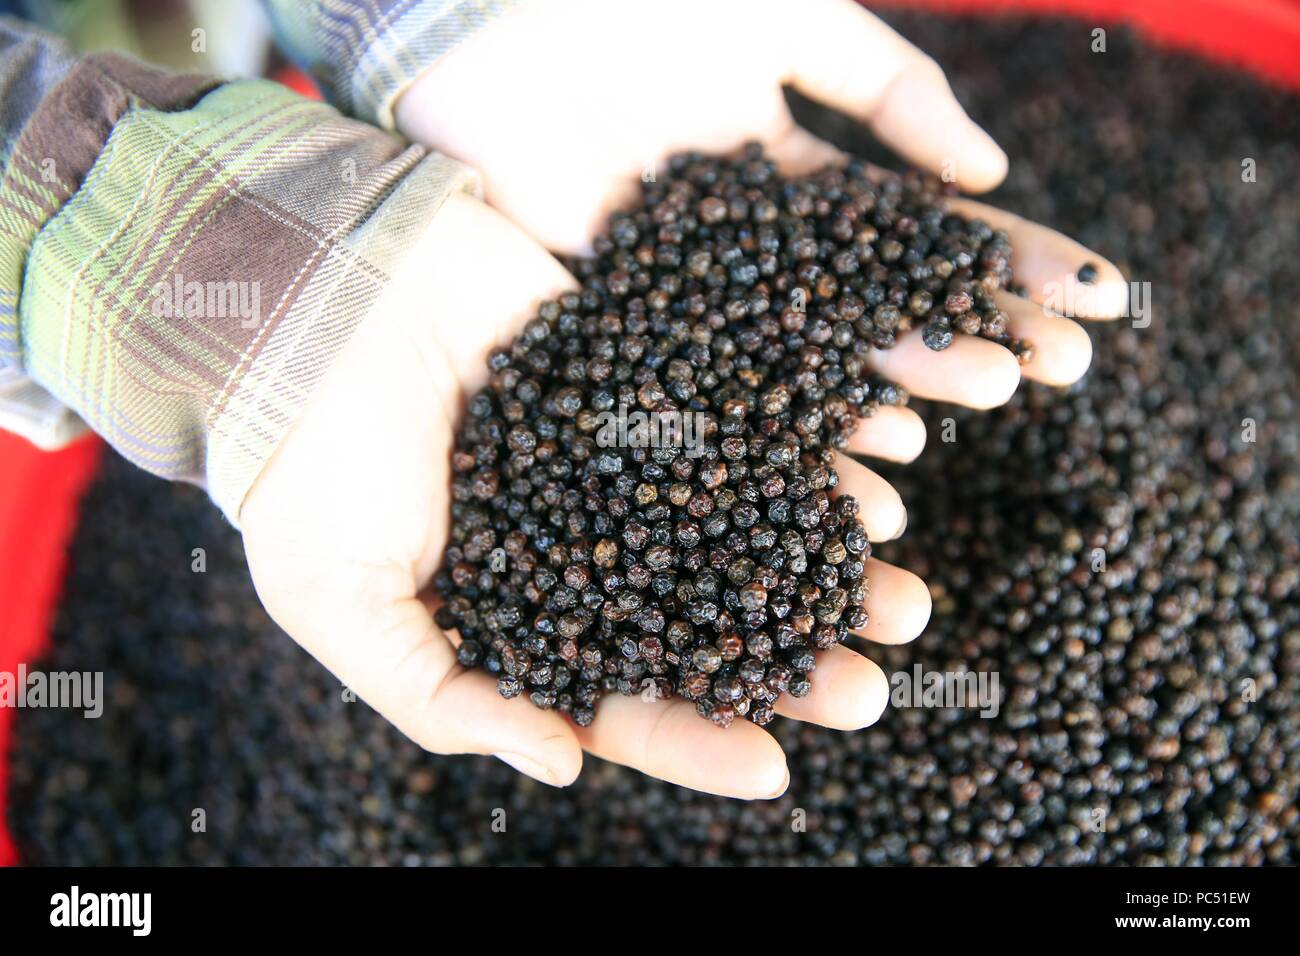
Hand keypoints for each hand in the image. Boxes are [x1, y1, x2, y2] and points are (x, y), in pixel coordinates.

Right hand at [240, 193, 931, 798]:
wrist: (301, 295)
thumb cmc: (302, 462)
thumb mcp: (339, 604)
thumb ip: (439, 693)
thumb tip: (558, 763)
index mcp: (524, 613)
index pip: (621, 697)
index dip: (695, 736)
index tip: (774, 767)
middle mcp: (587, 542)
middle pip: (709, 612)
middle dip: (791, 653)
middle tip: (876, 678)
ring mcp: (623, 458)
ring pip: (745, 517)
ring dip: (824, 551)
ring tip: (899, 580)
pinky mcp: (646, 372)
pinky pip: (744, 413)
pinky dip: (810, 435)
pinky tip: (886, 454)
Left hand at [396, 0, 1127, 422]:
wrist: (504, 14)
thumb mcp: (789, 23)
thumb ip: (887, 88)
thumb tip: (988, 175)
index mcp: (793, 182)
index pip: (917, 234)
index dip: (1003, 263)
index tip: (1090, 298)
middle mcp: (753, 255)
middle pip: (876, 303)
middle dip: (972, 324)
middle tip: (1060, 366)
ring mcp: (694, 295)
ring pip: (810, 347)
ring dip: (903, 371)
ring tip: (989, 391)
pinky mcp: (627, 322)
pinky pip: (718, 375)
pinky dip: (789, 407)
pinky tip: (864, 434)